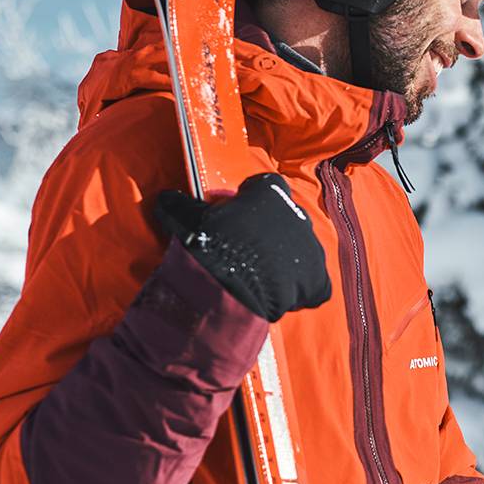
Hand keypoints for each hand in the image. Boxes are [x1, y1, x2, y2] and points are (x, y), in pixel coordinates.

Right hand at [151, 173, 330, 321]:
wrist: (231, 286)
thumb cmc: (211, 244)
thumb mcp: (188, 218)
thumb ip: (180, 204)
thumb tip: (165, 197)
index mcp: (271, 191)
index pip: (264, 187)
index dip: (249, 200)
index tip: (234, 215)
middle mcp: (298, 214)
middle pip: (284, 219)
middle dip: (268, 232)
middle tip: (245, 250)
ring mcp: (311, 247)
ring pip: (298, 250)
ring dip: (283, 260)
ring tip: (260, 277)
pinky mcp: (318, 279)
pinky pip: (313, 283)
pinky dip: (300, 290)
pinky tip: (279, 295)